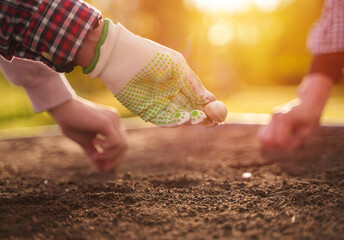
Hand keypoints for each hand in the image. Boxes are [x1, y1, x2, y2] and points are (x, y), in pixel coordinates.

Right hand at [48, 97, 127, 171]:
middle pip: (125, 146)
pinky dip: (106, 148)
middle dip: (115, 160)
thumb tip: (103, 170)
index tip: (106, 168)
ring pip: (122, 145)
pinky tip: (94, 142)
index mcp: (112, 123)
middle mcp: (115, 120)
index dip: (116, 158)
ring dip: (109, 155)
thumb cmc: (70, 122)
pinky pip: (115, 141)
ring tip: (95, 156)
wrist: (62, 107)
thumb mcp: (85, 142)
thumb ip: (95, 154)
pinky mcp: (107, 122)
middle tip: (104, 168)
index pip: (122, 144)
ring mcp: (113, 119)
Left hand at [82, 19, 218, 127]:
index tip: (219, 114)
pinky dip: (174, 121)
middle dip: (201, 117)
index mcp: (180, 83)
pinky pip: (163, 120)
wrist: (121, 56)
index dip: (209, 108)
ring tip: (197, 119)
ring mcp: (159, 104)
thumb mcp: (178, 67)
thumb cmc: (151, 56)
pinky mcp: (146, 111)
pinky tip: (184, 119)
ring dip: (189, 120)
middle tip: (211, 120)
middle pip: (190, 111)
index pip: (198, 100)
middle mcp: (171, 96)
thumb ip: (193, 84)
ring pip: (178, 117)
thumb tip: (210, 100)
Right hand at [257, 74, 333, 149]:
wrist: (308, 102)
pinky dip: (270, 140)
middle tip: (286, 144)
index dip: (285, 147)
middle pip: (266, 140)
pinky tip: (280, 137)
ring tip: (282, 141)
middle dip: (275, 147)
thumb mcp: (306, 132)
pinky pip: (263, 134)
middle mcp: (275, 117)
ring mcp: (271, 117)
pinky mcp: (270, 119)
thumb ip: (294, 142)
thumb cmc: (310, 118)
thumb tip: (281, 147)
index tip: (293, 142)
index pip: (278, 141)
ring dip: (271, 144)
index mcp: (284, 119)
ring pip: (262, 137)